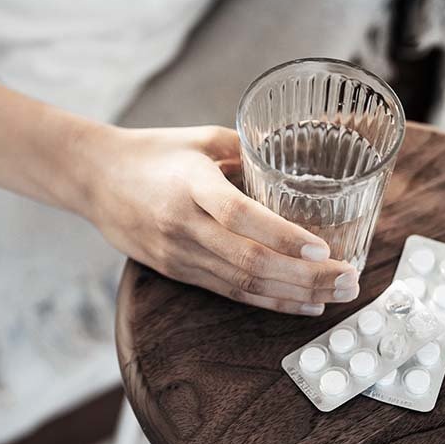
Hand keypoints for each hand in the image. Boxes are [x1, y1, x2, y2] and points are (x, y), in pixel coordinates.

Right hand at [83, 125, 359, 314]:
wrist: (94, 179)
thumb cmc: (153, 152)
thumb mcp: (201, 139)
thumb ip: (248, 150)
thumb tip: (298, 160)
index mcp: (191, 184)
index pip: (239, 215)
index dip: (281, 236)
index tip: (322, 248)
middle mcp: (184, 225)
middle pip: (249, 261)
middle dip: (306, 277)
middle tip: (350, 278)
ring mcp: (179, 254)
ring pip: (243, 285)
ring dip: (295, 294)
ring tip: (338, 294)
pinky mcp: (176, 271)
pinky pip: (230, 293)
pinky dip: (270, 302)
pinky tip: (303, 304)